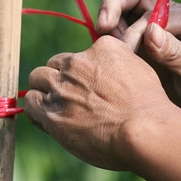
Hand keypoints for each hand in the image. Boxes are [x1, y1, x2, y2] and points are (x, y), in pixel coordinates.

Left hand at [24, 28, 175, 171]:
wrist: (144, 131)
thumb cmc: (150, 109)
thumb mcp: (139, 72)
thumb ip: (118, 67)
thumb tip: (107, 75)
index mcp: (101, 48)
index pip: (78, 55)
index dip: (80, 73)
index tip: (87, 88)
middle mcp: (78, 63)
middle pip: (54, 64)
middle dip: (59, 79)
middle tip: (70, 98)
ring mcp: (62, 86)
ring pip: (37, 79)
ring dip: (44, 91)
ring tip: (57, 108)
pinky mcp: (52, 110)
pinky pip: (30, 102)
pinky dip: (36, 109)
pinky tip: (46, 119)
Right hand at [96, 0, 180, 127]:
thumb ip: (176, 54)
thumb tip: (148, 32)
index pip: (153, 14)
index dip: (133, 32)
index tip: (123, 57)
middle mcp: (179, 12)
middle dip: (114, 7)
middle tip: (102, 29)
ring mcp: (164, 23)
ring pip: (128, 8)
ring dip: (111, 23)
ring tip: (104, 47)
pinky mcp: (152, 37)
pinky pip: (126, 26)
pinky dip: (113, 36)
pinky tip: (108, 54)